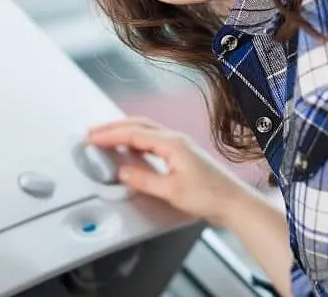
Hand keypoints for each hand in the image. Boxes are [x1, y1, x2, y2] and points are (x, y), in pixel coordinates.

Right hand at [88, 116, 249, 226]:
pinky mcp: (181, 153)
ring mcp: (179, 145)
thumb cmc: (210, 196)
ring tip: (106, 137)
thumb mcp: (171, 190)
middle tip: (93, 132)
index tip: (92, 137)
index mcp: (171, 143)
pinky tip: (131, 149)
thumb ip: (143, 179)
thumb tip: (122, 171)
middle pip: (137, 125)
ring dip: (124, 131)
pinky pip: (152, 139)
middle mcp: (175, 139)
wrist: (235, 203)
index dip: (110, 135)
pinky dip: (136, 139)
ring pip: (145, 130)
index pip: (133, 134)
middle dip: (113, 127)